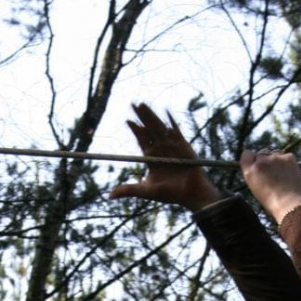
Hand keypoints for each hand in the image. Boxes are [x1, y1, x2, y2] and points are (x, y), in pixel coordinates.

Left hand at [108, 104, 222, 210]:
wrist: (191, 194)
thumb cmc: (170, 194)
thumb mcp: (146, 191)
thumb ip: (129, 190)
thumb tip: (109, 196)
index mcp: (152, 159)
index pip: (142, 140)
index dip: (135, 130)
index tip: (127, 120)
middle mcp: (161, 150)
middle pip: (149, 130)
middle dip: (141, 117)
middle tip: (133, 104)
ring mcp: (172, 146)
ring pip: (159, 127)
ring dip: (151, 116)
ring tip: (143, 105)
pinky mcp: (183, 145)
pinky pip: (176, 131)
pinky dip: (171, 121)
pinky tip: (166, 111)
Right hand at [240, 150, 300, 223]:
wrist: (291, 204)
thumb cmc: (273, 202)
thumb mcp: (256, 188)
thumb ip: (254, 174)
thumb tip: (258, 165)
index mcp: (249, 172)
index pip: (247, 154)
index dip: (253, 160)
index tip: (258, 165)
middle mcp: (260, 162)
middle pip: (261, 153)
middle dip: (265, 160)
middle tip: (273, 174)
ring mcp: (275, 158)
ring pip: (274, 153)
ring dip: (276, 160)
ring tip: (282, 175)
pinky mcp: (288, 157)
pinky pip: (286, 156)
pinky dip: (288, 162)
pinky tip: (290, 174)